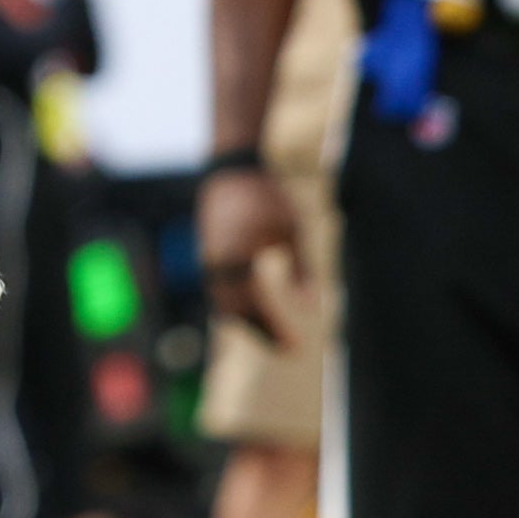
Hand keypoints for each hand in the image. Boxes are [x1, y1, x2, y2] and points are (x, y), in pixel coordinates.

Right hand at [199, 165, 306, 347]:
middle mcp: (219, 263)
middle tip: (289, 349)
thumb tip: (310, 306)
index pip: (257, 306)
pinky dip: (236, 305)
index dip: (276, 329)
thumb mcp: (294, 230)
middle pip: (237, 312)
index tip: (298, 348)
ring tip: (274, 334)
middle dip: (263, 333)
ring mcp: (209, 259)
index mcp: (240, 257)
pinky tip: (254, 310)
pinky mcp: (207, 254)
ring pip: (224, 304)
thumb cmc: (269, 197)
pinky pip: (219, 290)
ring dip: (248, 322)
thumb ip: (302, 269)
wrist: (233, 168)